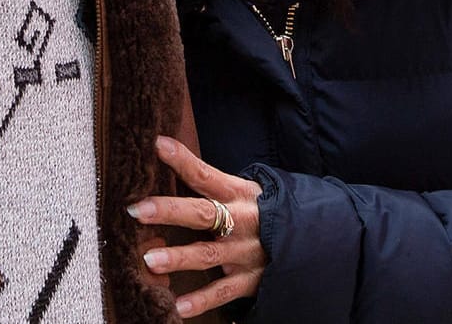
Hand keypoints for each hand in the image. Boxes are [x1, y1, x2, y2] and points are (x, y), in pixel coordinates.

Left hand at [127, 136, 265, 318]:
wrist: (312, 238)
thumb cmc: (263, 210)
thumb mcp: (244, 190)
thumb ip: (209, 181)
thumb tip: (167, 157)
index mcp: (238, 194)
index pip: (206, 174)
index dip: (182, 160)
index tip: (157, 145)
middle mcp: (240, 221)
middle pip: (202, 214)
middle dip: (170, 211)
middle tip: (138, 209)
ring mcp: (245, 252)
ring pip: (208, 255)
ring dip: (178, 258)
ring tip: (149, 260)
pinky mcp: (251, 280)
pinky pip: (224, 291)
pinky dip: (202, 301)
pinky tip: (179, 306)